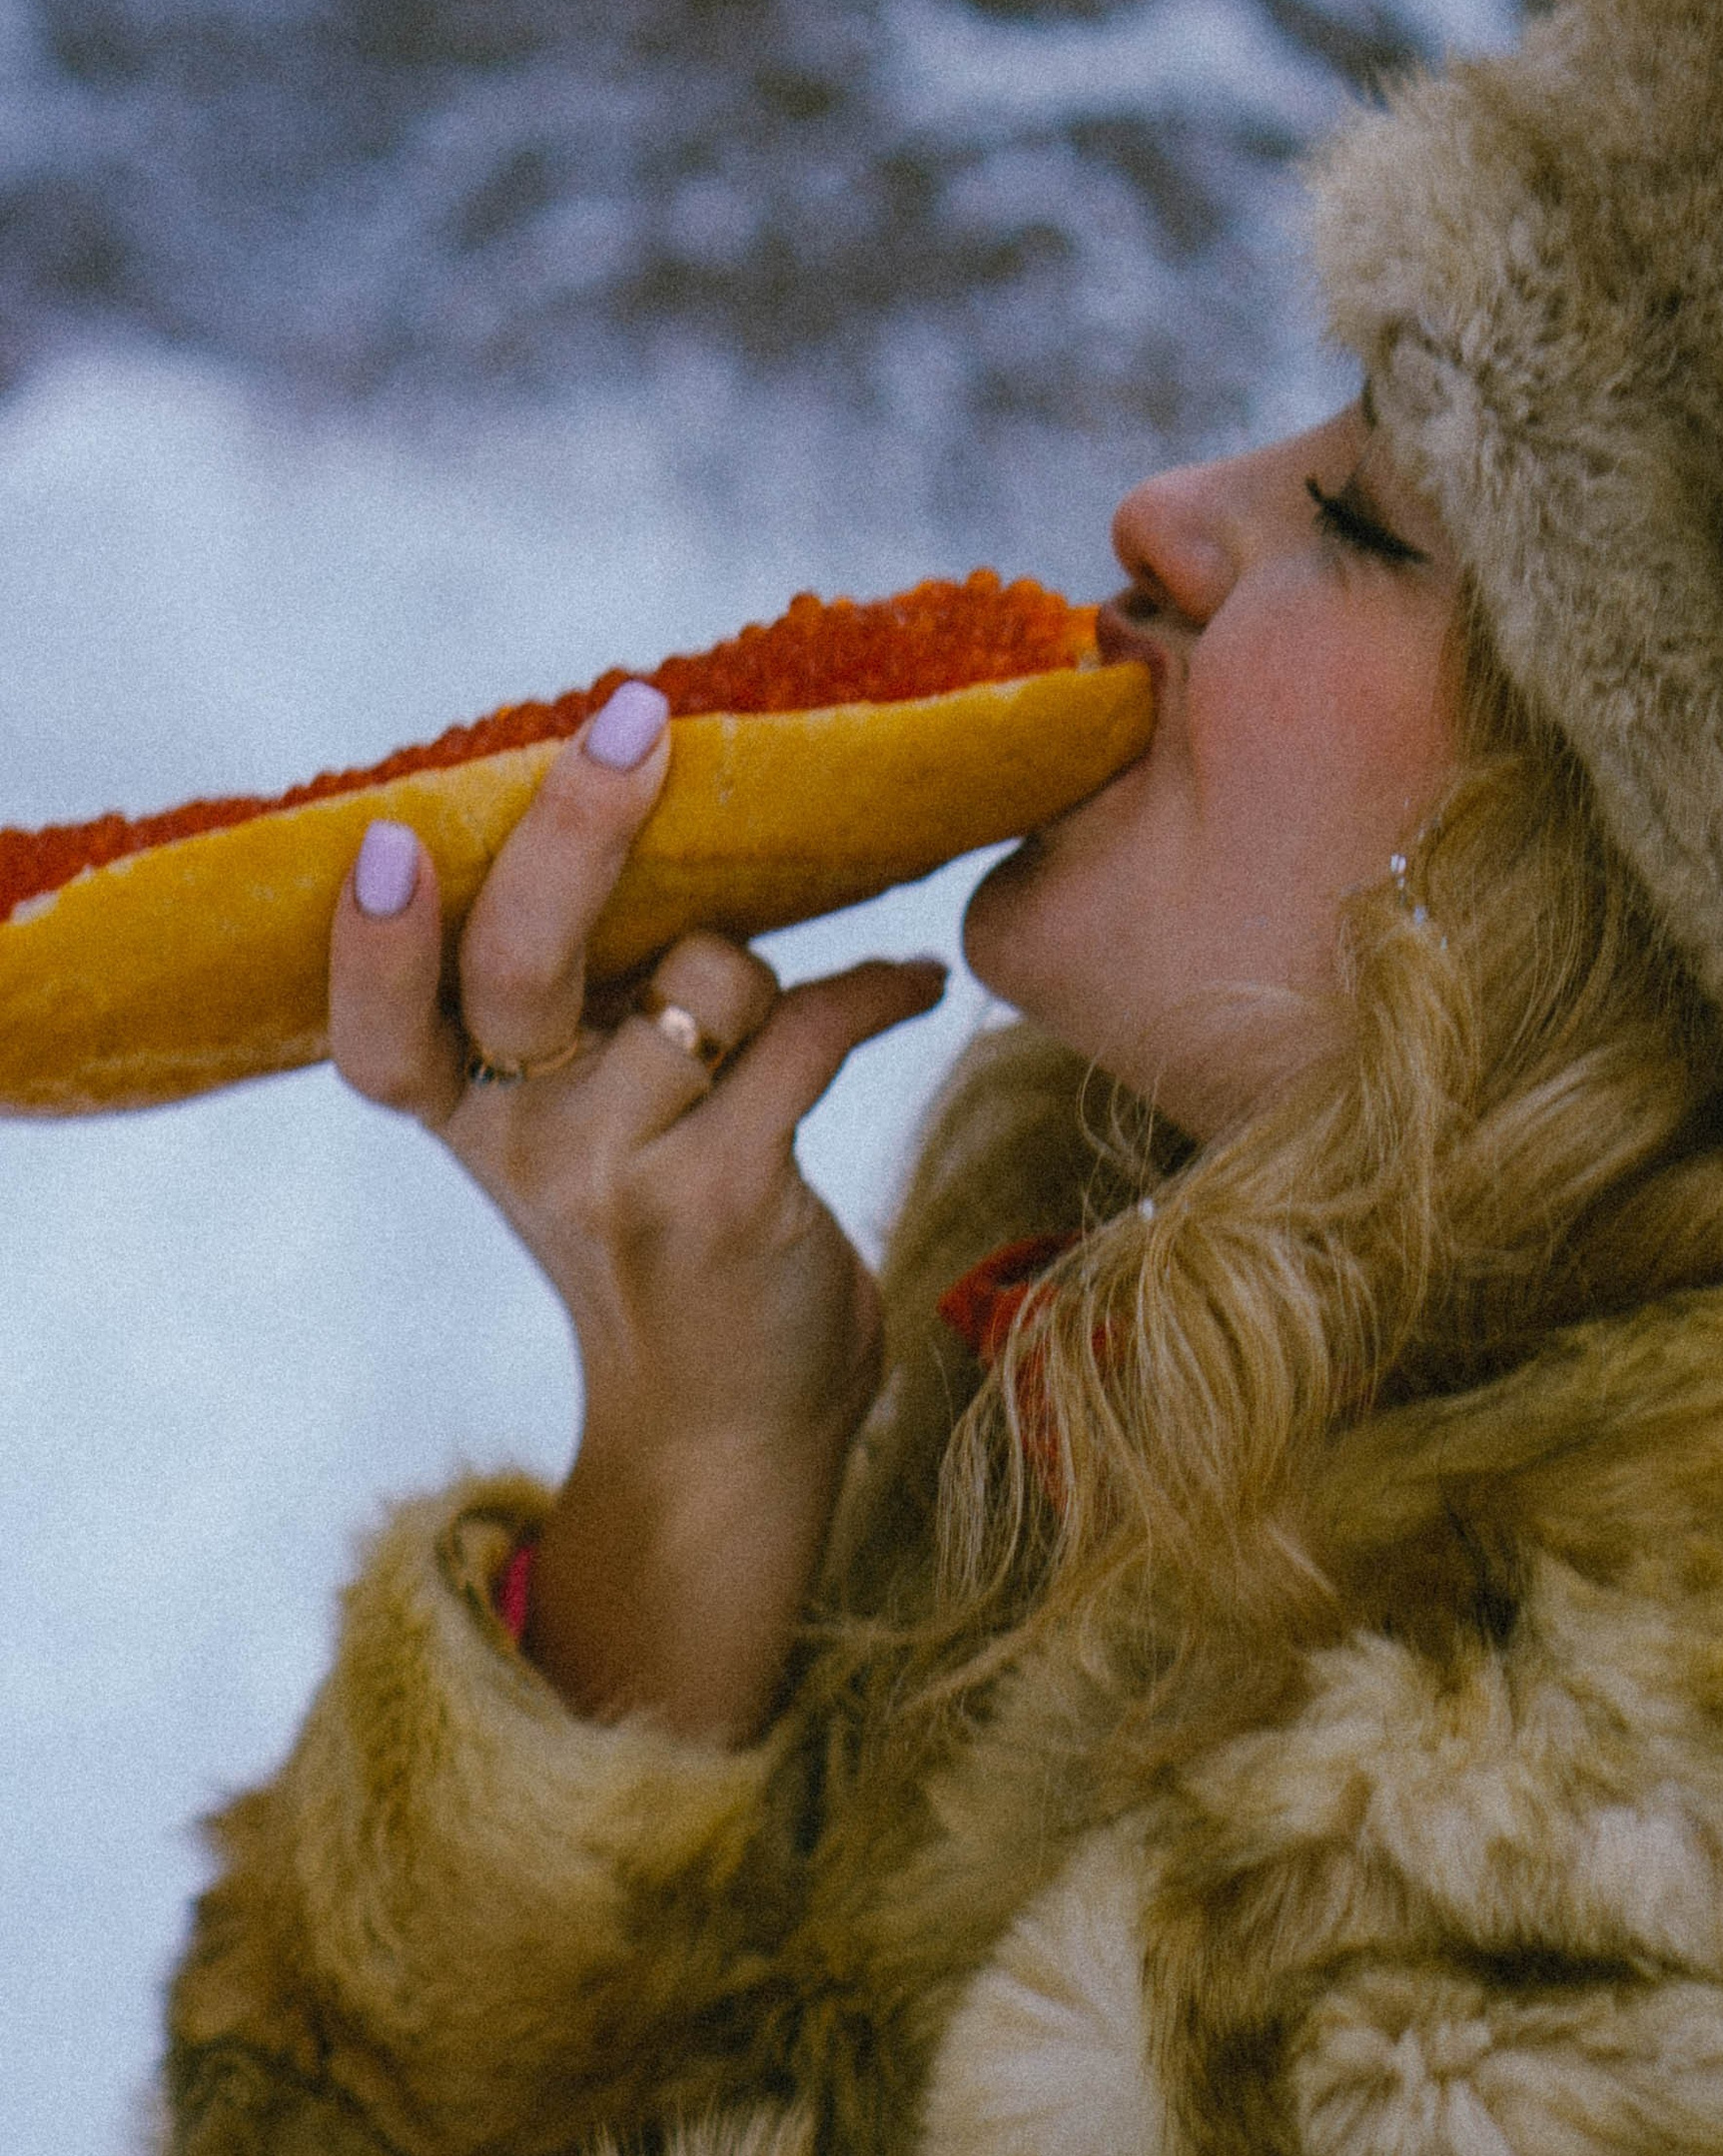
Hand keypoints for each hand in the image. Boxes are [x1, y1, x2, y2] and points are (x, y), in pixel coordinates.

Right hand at [328, 679, 944, 1741]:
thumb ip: (589, 1019)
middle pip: (524, 960)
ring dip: (766, 966)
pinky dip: (877, 988)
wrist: (729, 1435)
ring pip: (705, 972)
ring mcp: (622, 1175)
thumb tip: (641, 826)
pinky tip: (916, 985)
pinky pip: (809, 1027)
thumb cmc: (670, 1248)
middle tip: (639, 720)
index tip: (387, 841)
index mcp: (475, 1122)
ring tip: (801, 1010)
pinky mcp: (728, 1196)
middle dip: (579, 826)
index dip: (371, 945)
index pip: (380, 1033)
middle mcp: (528, 1146)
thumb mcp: (592, 1140)